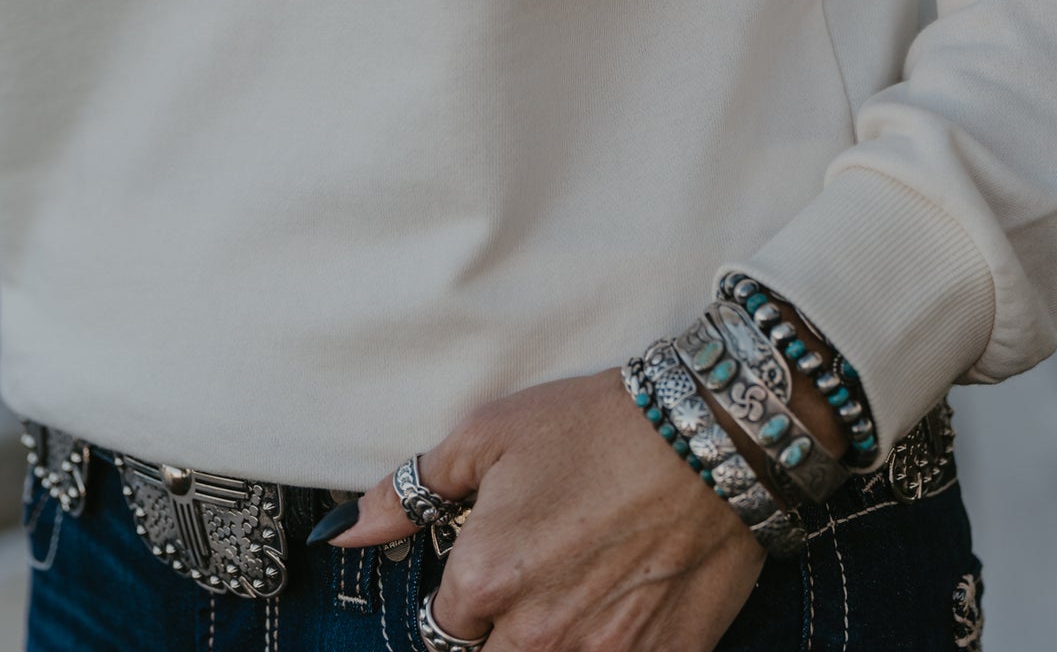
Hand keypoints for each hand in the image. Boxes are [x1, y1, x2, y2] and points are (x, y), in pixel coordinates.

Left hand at [326, 366, 767, 651]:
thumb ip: (410, 492)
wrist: (712, 435)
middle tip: (543, 572)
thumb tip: (344, 532)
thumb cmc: (599, 425)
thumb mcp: (491, 434)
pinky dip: (607, 641)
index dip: (468, 590)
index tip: (496, 560)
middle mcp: (533, 635)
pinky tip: (622, 607)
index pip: (444, 624)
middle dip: (505, 627)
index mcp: (483, 582)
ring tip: (584, 585)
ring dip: (551, 635)